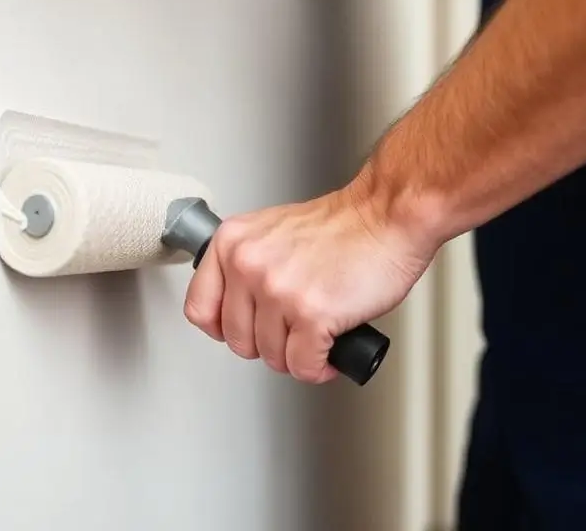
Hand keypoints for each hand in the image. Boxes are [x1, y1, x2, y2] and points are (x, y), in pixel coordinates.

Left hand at [183, 182, 437, 383]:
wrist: (386, 216)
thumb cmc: (340, 227)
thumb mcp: (271, 233)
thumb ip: (246, 266)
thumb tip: (239, 312)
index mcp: (232, 243)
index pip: (199, 308)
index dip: (223, 328)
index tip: (243, 329)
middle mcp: (248, 265)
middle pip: (237, 340)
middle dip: (268, 345)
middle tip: (292, 332)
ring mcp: (277, 290)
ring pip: (271, 357)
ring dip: (297, 356)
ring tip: (315, 336)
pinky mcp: (310, 313)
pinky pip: (303, 365)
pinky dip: (319, 368)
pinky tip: (329, 352)